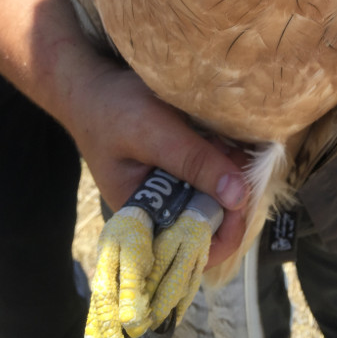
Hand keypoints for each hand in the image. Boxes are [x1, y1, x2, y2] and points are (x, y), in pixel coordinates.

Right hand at [67, 62, 249, 267]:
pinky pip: (214, 174)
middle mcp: (161, 210)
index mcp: (143, 218)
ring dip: (231, 172)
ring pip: (218, 197)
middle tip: (235, 155)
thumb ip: (193, 162)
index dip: (223, 235)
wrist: (95, 85)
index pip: (190, 251)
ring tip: (225, 140)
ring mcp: (173, 189)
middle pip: (212, 223)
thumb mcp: (153, 133)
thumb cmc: (112, 111)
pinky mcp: (183, 169)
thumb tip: (238, 196)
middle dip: (232, 193)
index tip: (242, 202)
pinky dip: (225, 158)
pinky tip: (221, 137)